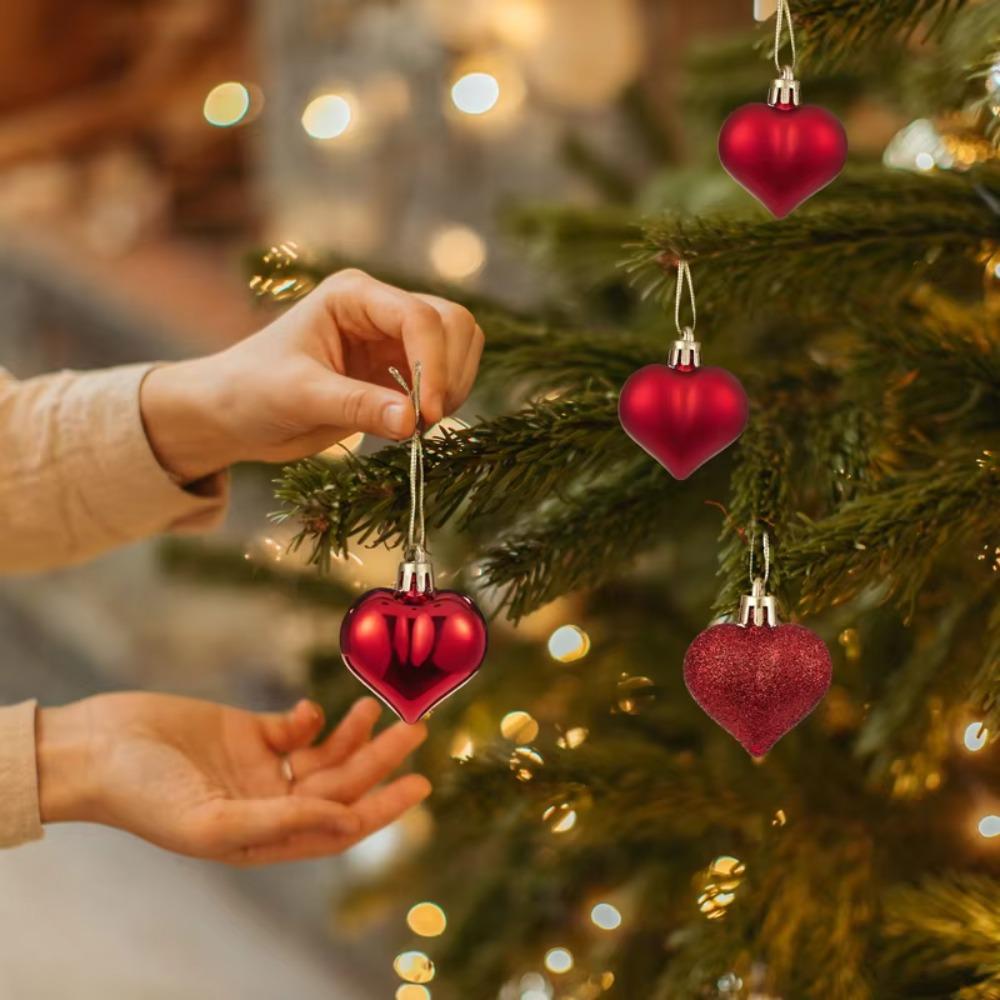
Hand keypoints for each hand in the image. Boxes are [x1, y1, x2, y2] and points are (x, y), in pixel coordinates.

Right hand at [37, 694, 429, 864]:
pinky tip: (310, 711)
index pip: (338, 828)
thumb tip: (348, 823)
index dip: (381, 810)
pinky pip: (295, 729)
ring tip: (378, 709)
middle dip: (379, 760)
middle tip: (416, 729)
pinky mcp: (247, 732)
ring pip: (324, 755)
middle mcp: (268, 805)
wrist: (95, 747)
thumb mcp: (213, 821)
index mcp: (263, 839)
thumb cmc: (143, 794)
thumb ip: (283, 823)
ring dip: (353, 734)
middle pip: (340, 785)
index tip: (420, 785)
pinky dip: (310, 719)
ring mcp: (260, 769)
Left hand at [140, 269, 484, 481]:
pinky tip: (413, 425)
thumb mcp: (300, 397)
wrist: (235, 414)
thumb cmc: (252, 392)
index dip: (434, 364)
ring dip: (453, 386)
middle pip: (452, 323)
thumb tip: (412, 421)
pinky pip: (447, 375)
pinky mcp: (400, 369)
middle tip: (425, 421)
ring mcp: (393, 338)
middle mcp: (380, 309)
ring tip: (418, 425)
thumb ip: (357, 406)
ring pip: (459, 346)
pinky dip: (444, 400)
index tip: (427, 414)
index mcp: (353, 296)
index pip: (419, 316)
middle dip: (449, 372)